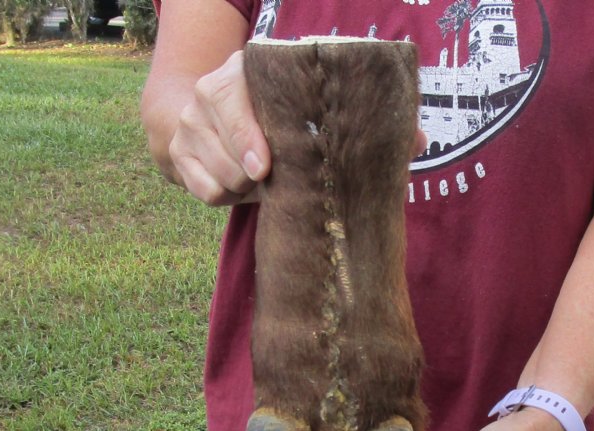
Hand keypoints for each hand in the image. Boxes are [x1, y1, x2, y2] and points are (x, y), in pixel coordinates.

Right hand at [169, 50, 427, 206]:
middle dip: (245, 171)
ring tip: (264, 183)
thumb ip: (362, 124)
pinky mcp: (176, 153)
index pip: (232, 94)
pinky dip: (225, 197)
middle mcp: (209, 90)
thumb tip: (417, 139)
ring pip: (213, 171)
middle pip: (217, 136)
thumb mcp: (316, 115)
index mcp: (246, 70)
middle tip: (269, 182)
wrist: (222, 127)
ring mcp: (188, 122)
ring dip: (240, 187)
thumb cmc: (286, 121)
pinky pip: (203, 191)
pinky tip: (244, 189)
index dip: (248, 133)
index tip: (265, 168)